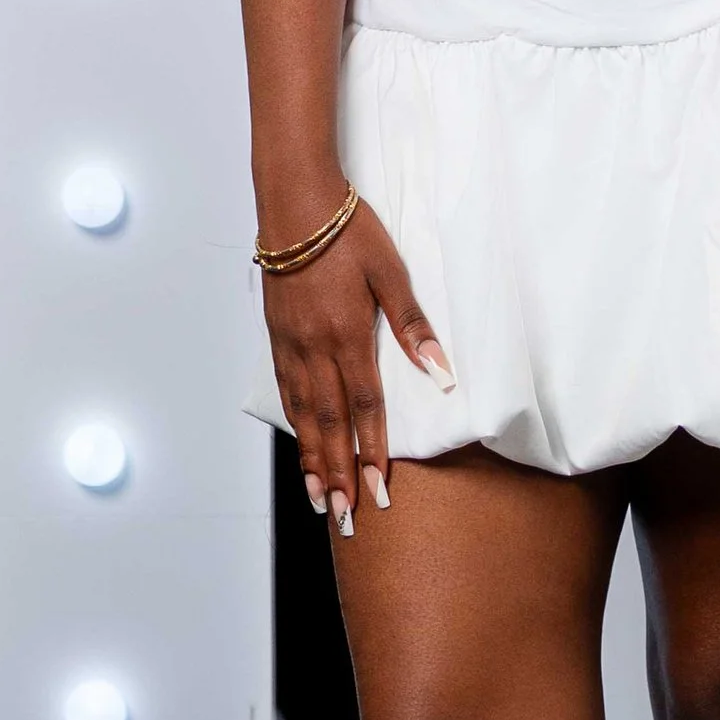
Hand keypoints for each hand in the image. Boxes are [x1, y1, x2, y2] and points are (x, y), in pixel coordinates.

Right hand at [260, 192, 451, 533]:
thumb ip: (413, 324)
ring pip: (302, 414)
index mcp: (348, 335)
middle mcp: (316, 348)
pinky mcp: (277, 335)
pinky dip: (294, 424)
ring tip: (318, 496)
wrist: (294, 202)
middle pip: (329, 423)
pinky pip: (286, 390)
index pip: (365, 408)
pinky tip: (301, 442)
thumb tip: (442, 371)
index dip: (373, 452)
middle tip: (343, 517)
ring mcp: (291, 344)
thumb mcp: (391, 271)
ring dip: (312, 459)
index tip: (379, 491)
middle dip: (337, 474)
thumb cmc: (348, 231)